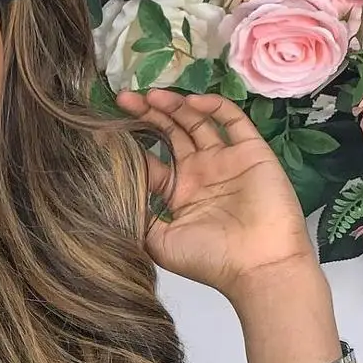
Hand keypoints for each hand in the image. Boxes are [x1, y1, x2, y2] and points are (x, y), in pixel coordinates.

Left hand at [117, 89, 318, 300]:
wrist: (258, 266)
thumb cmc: (209, 259)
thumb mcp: (159, 241)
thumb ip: (138, 215)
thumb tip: (110, 193)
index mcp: (178, 193)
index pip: (151, 159)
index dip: (130, 144)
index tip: (103, 131)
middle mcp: (199, 173)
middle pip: (170, 134)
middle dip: (148, 115)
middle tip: (124, 98)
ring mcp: (225, 161)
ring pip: (196, 123)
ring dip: (174, 106)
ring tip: (150, 95)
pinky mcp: (250, 152)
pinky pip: (233, 121)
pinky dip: (214, 107)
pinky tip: (190, 102)